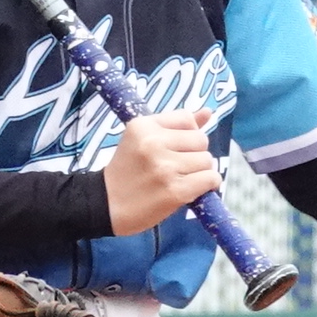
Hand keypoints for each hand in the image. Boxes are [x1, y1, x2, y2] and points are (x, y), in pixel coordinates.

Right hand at [100, 109, 221, 234]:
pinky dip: (208, 185)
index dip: (188, 134)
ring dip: (201, 171)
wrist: (107, 204)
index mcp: (143, 126)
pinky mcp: (175, 191)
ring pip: (207, 160)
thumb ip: (175, 125)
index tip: (177, 147)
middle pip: (201, 140)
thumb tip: (208, 112)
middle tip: (179, 166)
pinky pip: (210, 179)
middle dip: (195, 153)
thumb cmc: (127, 171)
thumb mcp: (141, 139)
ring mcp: (165, 168)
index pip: (187, 119)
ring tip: (183, 178)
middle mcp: (153, 143)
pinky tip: (194, 189)